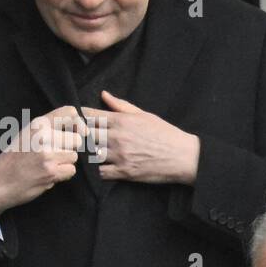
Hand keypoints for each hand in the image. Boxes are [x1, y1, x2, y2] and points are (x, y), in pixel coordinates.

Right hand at [0, 106, 83, 224]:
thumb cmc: (14, 158)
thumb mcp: (27, 135)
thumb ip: (49, 128)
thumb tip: (81, 128)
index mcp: (37, 124)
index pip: (71, 113)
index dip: (79, 124)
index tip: (79, 132)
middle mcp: (42, 135)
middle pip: (77, 139)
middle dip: (69, 149)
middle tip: (54, 155)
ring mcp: (47, 154)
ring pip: (74, 156)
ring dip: (65, 163)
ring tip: (48, 165)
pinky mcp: (51, 171)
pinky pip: (71, 170)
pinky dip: (63, 175)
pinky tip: (48, 174)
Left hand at [83, 91, 199, 185]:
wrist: (184, 157)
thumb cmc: (167, 134)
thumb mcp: (145, 115)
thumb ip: (121, 106)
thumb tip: (103, 94)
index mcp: (122, 121)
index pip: (90, 116)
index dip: (82, 117)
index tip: (80, 120)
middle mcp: (118, 137)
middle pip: (87, 135)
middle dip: (83, 136)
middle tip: (82, 138)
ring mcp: (120, 156)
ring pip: (91, 154)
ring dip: (90, 154)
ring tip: (91, 153)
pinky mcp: (125, 172)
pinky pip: (101, 172)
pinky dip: (98, 170)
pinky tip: (102, 167)